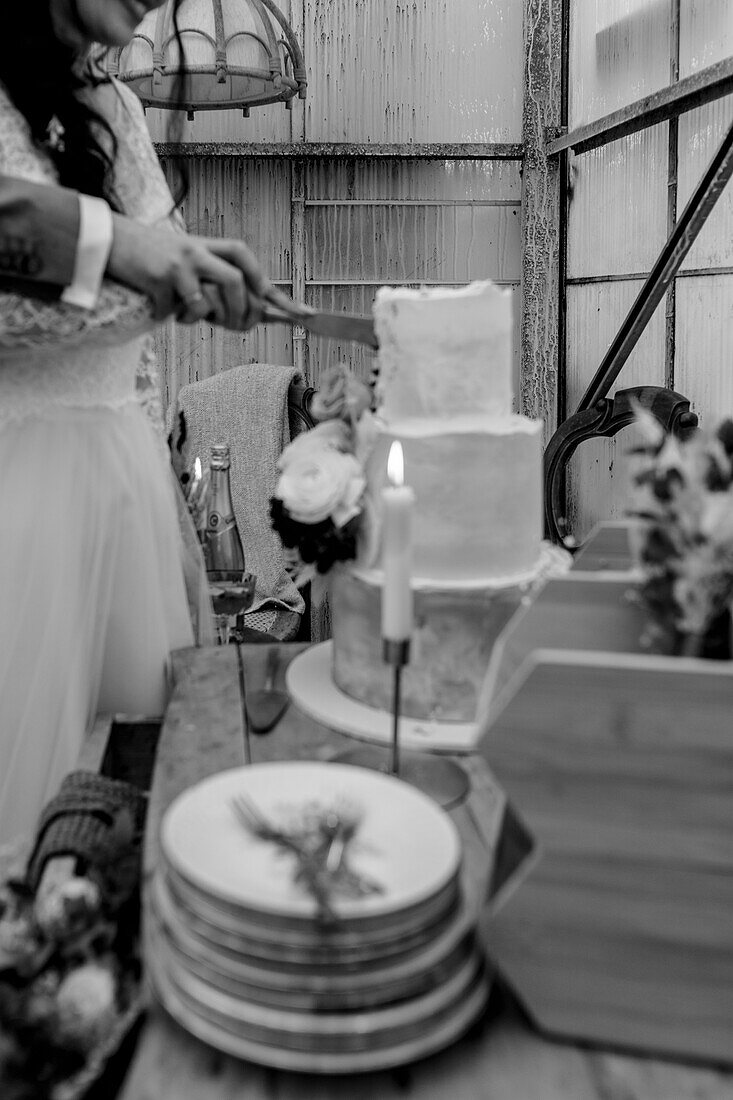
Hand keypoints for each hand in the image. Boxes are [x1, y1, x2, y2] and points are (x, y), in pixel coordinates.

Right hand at [107, 216, 283, 329]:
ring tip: (190, 316)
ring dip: (205, 318)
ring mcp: (179, 263)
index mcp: (209, 246)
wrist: (109, 242)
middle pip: (236, 283)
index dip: (276, 291)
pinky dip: (174, 319)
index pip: (250, 266)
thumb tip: (258, 311)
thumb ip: (218, 282)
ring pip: (209, 300)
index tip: (302, 313)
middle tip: (233, 326)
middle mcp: (198, 250)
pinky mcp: (158, 279)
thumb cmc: (154, 259)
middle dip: (240, 312)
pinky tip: (161, 310)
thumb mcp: (190, 262)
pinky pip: (177, 312)